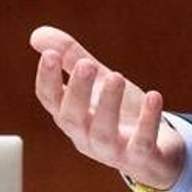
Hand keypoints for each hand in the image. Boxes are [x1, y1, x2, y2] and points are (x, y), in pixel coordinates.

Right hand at [30, 26, 186, 190]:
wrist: (156, 150)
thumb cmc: (119, 111)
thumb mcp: (97, 80)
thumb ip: (71, 57)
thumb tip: (36, 34)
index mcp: (72, 115)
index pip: (50, 100)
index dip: (47, 79)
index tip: (49, 55)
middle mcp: (86, 135)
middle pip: (72, 118)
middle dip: (77, 91)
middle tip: (86, 64)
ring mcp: (113, 150)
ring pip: (103, 133)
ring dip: (108, 104)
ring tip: (116, 77)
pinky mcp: (141, 157)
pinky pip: (142, 144)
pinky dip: (147, 121)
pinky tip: (153, 96)